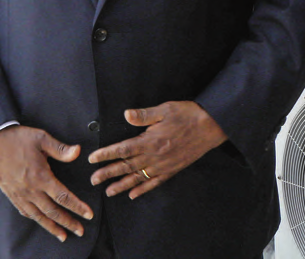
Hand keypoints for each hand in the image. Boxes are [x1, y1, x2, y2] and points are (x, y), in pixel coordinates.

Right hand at [0, 125, 92, 240]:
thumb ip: (60, 149)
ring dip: (52, 227)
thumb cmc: (17, 139)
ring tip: (63, 235)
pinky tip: (41, 221)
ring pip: (38, 216)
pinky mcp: (11, 194)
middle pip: (53, 212)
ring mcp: (20, 194)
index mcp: (40, 177)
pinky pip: (25, 211)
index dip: (77, 207)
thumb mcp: (41, 138)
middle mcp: (30, 190)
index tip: (88, 215)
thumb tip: (78, 152)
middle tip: (80, 231)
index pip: (63, 197)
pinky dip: (35, 219)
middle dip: (68, 222)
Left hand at [87, 101, 228, 198]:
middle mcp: (154, 156)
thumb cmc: (188, 115)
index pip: (123, 149)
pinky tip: (133, 195)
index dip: (107, 155)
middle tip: (93, 180)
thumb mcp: (165, 109)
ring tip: (108, 192)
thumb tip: (126, 115)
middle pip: (126, 167)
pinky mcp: (172, 170)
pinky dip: (143, 189)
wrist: (211, 127)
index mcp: (150, 140)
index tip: (93, 159)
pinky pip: (154, 183)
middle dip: (108, 173)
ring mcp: (163, 165)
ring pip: (138, 178)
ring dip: (121, 185)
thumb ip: (144, 115)